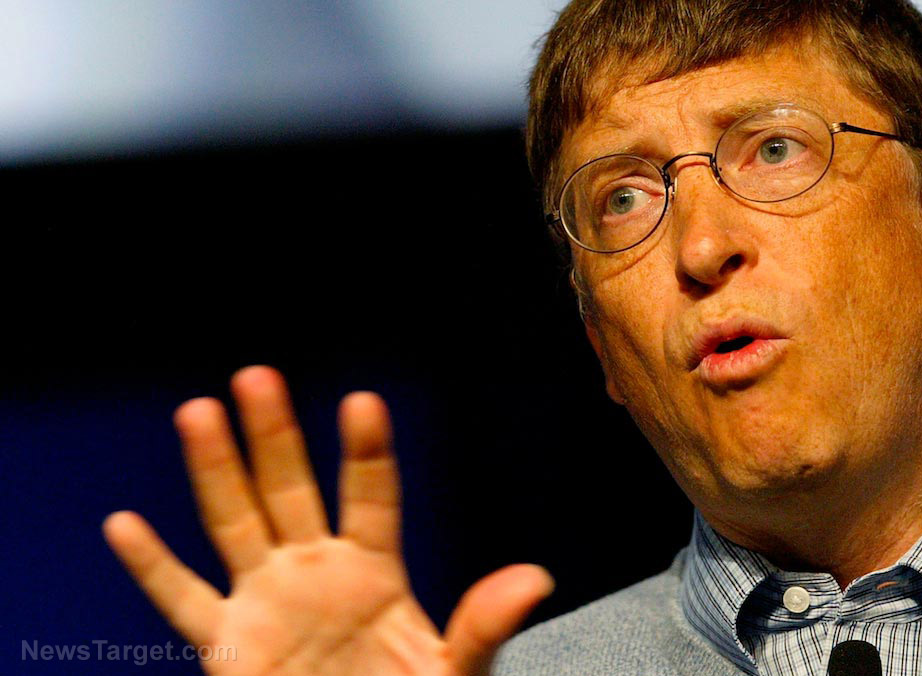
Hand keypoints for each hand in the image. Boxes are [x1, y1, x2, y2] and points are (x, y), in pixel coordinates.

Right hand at [103, 365, 552, 674]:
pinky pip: (185, 602)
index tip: (363, 403)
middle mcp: (316, 572)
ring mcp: (268, 602)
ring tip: (198, 413)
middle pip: (292, 491)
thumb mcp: (454, 670)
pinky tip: (125, 524)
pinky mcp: (229, 646)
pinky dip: (153, 567)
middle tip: (257, 377)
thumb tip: (535, 579)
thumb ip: (483, 625)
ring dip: (216, 472)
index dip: (366, 452)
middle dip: (275, 437)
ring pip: (235, 525)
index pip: (370, 496)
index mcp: (376, 571)